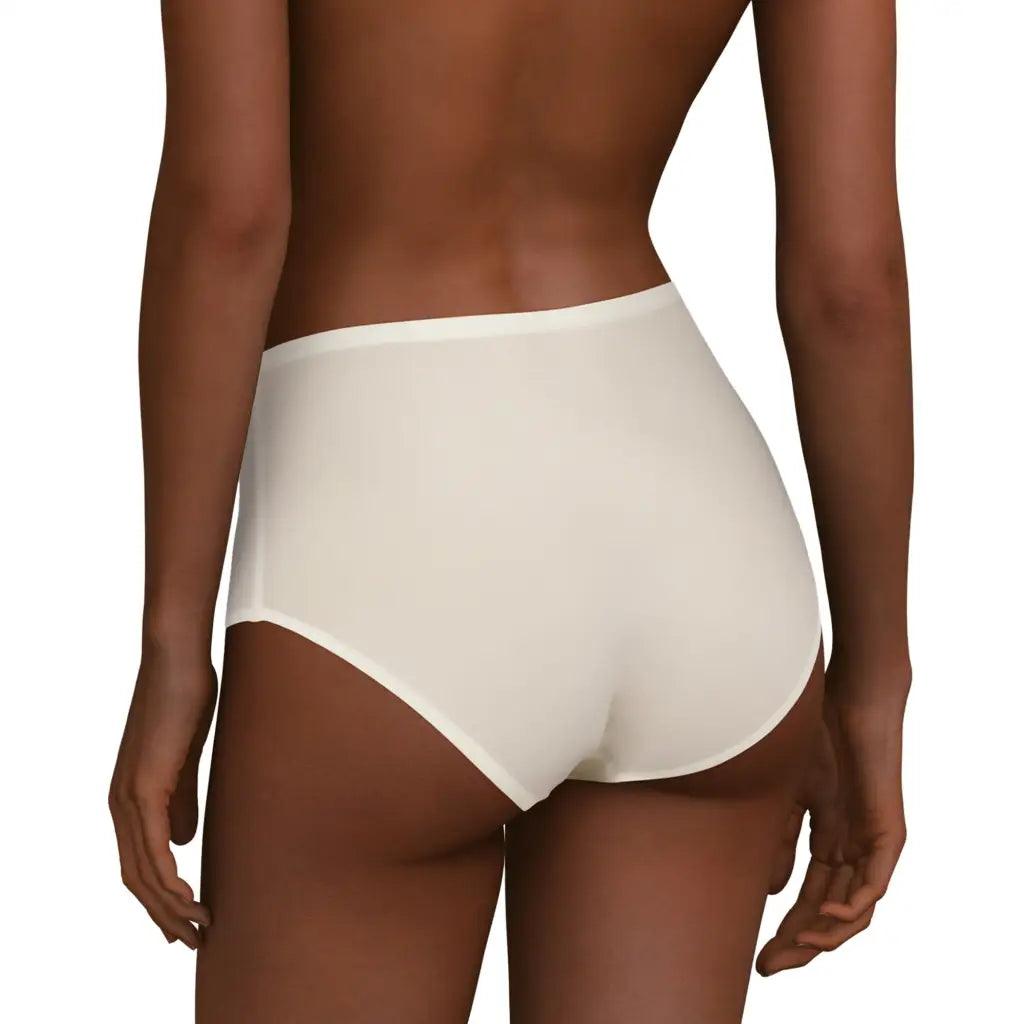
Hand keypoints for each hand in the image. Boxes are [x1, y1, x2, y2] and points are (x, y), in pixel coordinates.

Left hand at [109, 640, 216, 947]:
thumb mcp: (185, 758)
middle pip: (136, 878)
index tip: (187, 922)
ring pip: (142, 872)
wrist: (176, 660)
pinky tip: (189, 899)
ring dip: (170, 908)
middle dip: (164, 916)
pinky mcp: (142, 788)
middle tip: (196, 941)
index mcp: (130, 797)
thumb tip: (182, 842)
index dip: (160, 899)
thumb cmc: (184, 698)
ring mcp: (127, 797)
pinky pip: (150, 850)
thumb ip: (181, 800)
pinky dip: (169, 882)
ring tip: (201, 928)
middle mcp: (120, 804)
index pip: (139, 863)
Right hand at [756, 663, 908, 974]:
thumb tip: (771, 891)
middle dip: (799, 942)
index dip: (786, 928)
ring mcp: (871, 840)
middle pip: (829, 911)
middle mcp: (853, 847)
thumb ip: (780, 840)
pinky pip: (876, 882)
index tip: (759, 953)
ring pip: (856, 907)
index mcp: (829, 839)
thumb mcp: (786, 796)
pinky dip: (854, 905)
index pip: (810, 898)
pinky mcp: (887, 831)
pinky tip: (829, 913)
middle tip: (769, 966)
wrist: (844, 698)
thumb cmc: (813, 735)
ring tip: (795, 949)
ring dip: (827, 934)